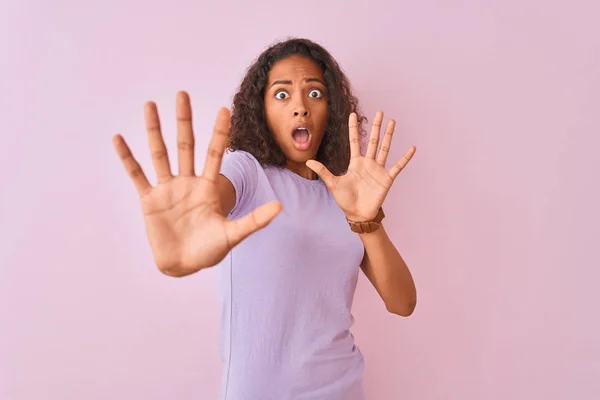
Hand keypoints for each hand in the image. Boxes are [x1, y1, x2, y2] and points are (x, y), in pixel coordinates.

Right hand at [113, 91, 281, 274]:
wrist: (184, 265)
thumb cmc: (210, 250)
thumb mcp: (233, 235)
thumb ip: (254, 220)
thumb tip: (279, 207)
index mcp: (208, 188)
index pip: (214, 153)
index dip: (219, 132)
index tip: (224, 109)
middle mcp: (187, 182)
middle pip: (186, 145)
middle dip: (184, 120)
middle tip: (182, 93)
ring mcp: (167, 189)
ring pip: (160, 153)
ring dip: (154, 130)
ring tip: (150, 105)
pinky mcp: (149, 200)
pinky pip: (137, 174)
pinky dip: (127, 157)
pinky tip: (119, 139)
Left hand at [306, 111, 414, 221]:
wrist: (358, 214)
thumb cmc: (345, 200)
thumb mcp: (333, 184)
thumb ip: (323, 171)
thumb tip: (307, 162)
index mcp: (355, 162)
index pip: (355, 141)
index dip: (353, 128)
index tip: (353, 114)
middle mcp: (368, 163)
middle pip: (373, 140)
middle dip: (376, 126)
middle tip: (380, 112)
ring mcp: (378, 169)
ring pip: (385, 148)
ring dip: (389, 135)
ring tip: (393, 122)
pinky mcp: (387, 178)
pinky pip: (398, 166)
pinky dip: (405, 157)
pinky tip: (411, 148)